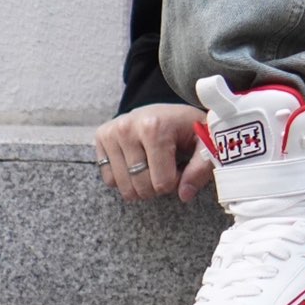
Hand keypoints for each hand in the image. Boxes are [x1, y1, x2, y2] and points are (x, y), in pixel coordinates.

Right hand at [94, 103, 211, 203]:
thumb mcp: (203, 142)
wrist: (165, 109)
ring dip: (141, 185)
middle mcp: (128, 128)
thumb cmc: (186, 127)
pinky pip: (109, 180)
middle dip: (158, 186)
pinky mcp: (101, 137)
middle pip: (142, 188)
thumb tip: (184, 194)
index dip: (176, 181)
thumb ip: (200, 168)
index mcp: (155, 128)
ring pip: (124, 188)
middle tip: (166, 166)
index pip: (162, 183)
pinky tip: (137, 162)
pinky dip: (125, 179)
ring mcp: (111, 132)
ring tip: (153, 164)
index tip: (180, 165)